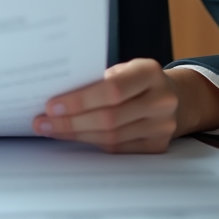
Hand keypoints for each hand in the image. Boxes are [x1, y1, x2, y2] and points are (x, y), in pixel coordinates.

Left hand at [31, 59, 218, 153]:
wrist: (176, 98)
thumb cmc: (138, 81)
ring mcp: (162, 126)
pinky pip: (118, 149)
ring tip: (50, 130)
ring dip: (76, 135)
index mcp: (149, 72)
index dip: (80, 100)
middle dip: (70, 122)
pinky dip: (91, 143)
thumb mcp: (125, 69)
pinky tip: (72, 137)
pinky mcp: (157, 146)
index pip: (112, 89)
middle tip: (42, 122)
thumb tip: (57, 94)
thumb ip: (99, 79)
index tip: (51, 105)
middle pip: (109, 118)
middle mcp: (161, 100)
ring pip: (111, 137)